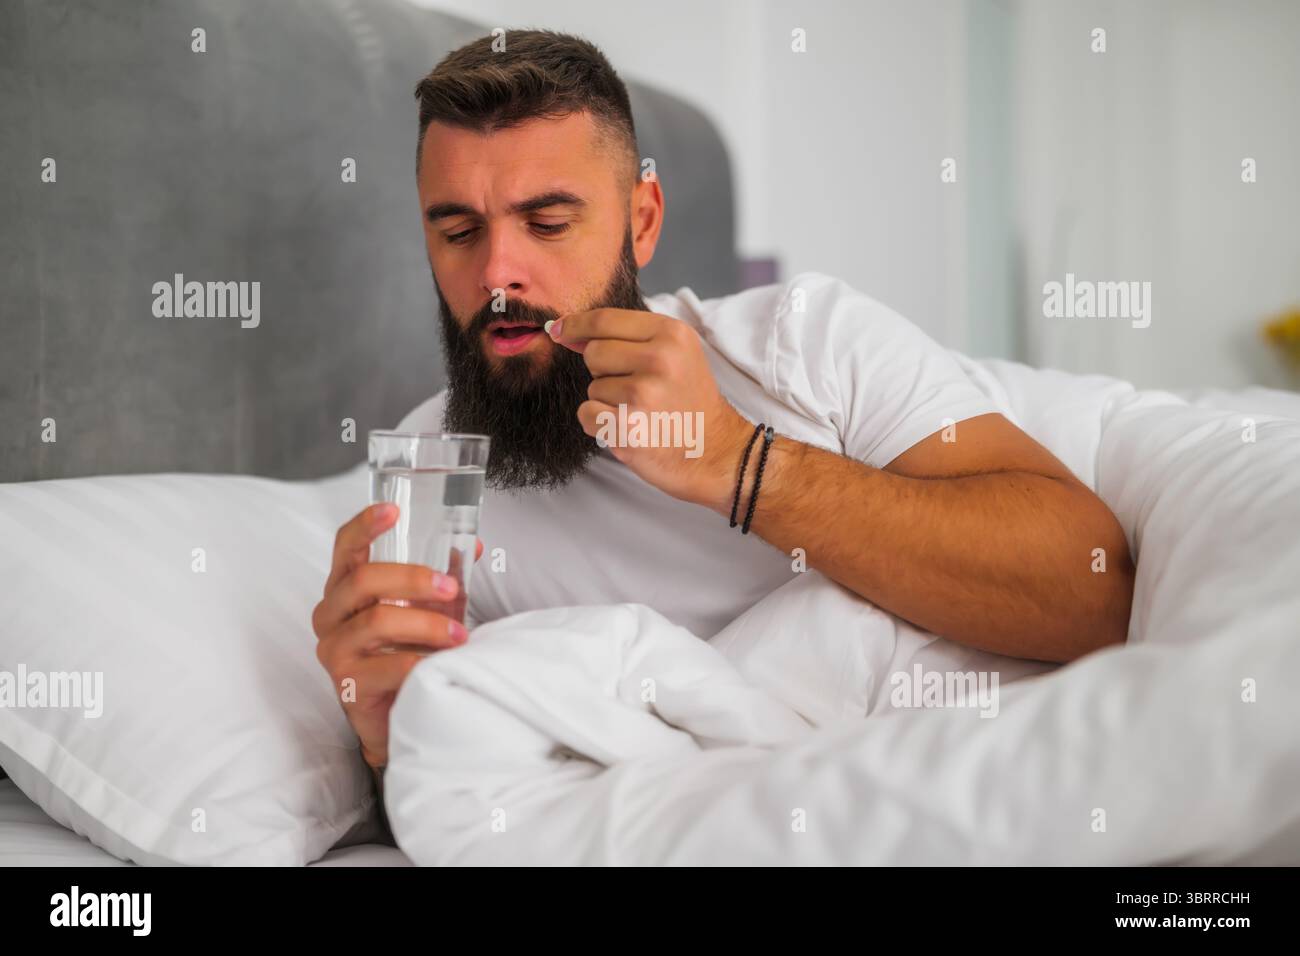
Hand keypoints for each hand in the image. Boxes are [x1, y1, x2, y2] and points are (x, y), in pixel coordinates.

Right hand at [311, 503, 483, 769]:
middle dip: (413, 579)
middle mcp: (331, 615)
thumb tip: (473, 544)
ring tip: (459, 635)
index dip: (365, 525)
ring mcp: (334, 649)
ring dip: (427, 624)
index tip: (393, 510)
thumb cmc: (406, 653)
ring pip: (378, 621)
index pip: (345, 547)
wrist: (396, 716)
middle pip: (364, 580)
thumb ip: (443, 576)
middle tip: (450, 588)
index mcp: (345, 589)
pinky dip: (422, 661)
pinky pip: (389, 666)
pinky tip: (442, 663)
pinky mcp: (348, 684)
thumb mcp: (425, 609)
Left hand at [548, 308, 751, 511]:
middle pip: (593, 353)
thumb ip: (630, 338)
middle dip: (604, 372)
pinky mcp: (629, 426)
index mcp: (672, 334)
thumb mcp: (677, 354)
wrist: (716, 452)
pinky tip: (628, 428)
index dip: (576, 325)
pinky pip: (586, 414)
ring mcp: (644, 393)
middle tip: (637, 389)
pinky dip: (599, 424)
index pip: (605, 319)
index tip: (558, 330)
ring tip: (641, 411)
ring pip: (592, 387)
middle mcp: (660, 359)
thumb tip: (568, 331)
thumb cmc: (689, 403)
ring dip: (606, 401)